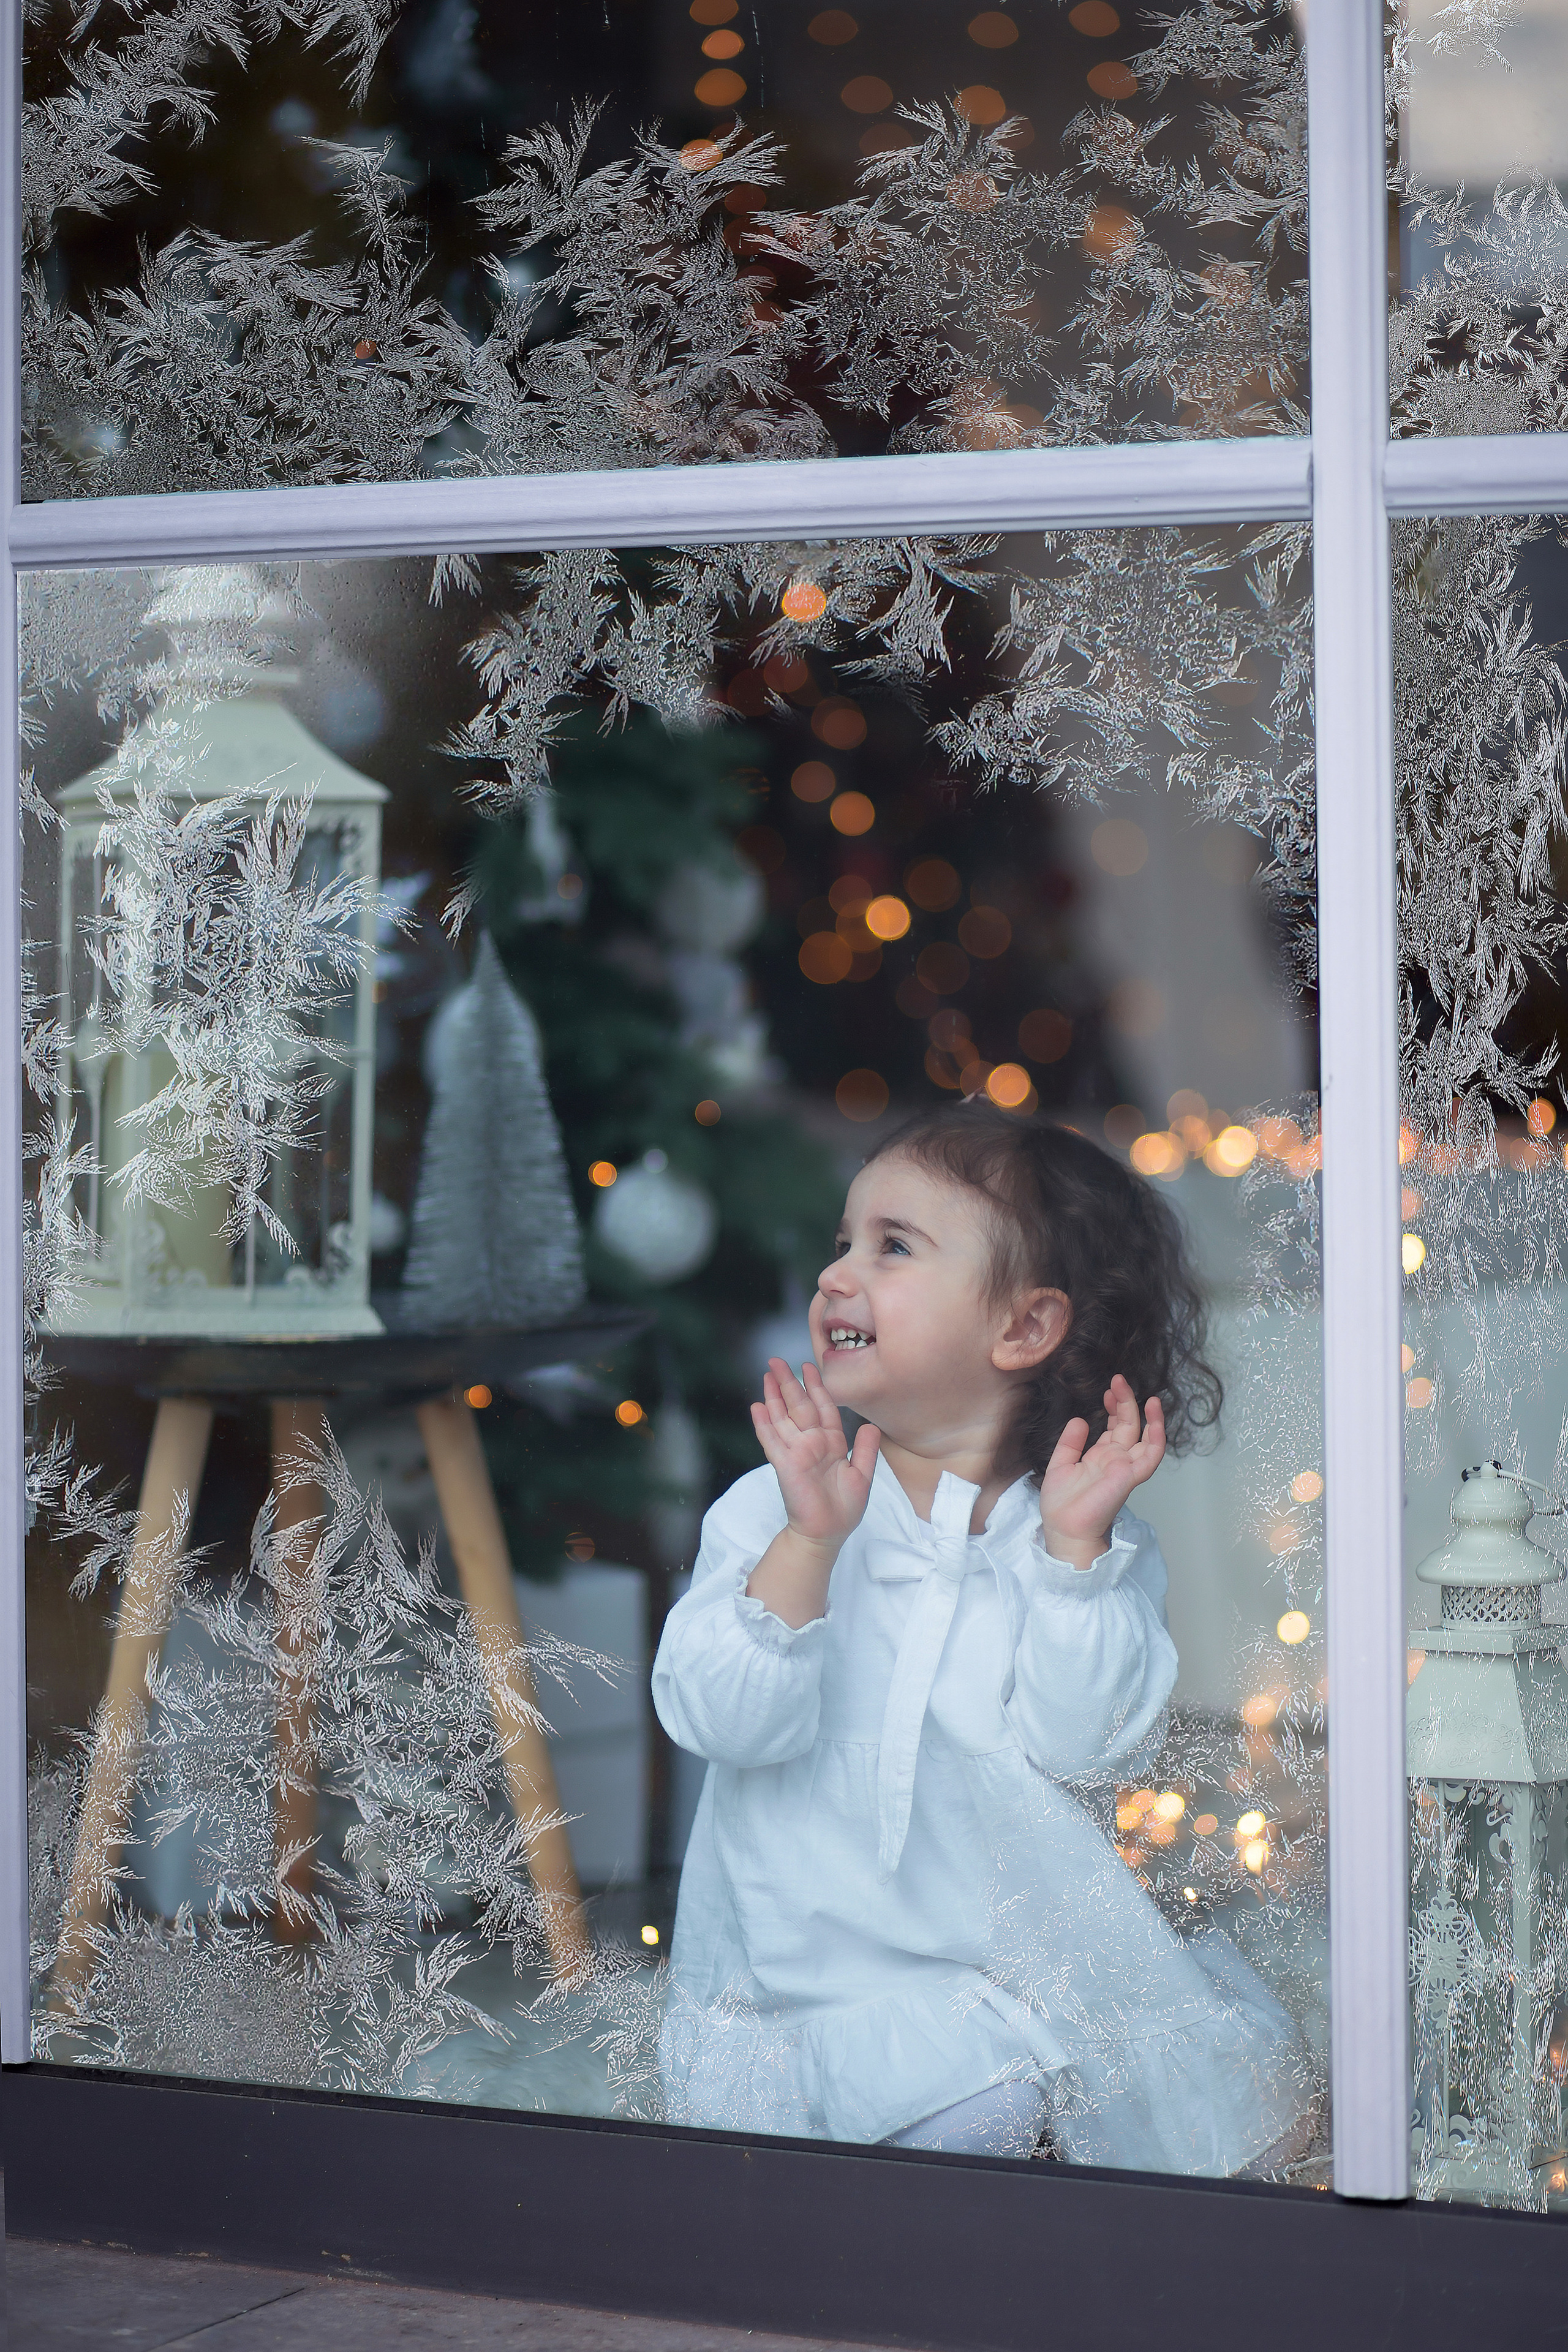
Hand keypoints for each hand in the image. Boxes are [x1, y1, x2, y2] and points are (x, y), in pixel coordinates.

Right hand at [750, 1357, 880, 1550]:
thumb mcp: (862, 1476)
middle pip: (799, 1406)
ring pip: (783, 1418)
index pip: (823, 1408)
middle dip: (789, 1383)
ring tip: (766, 1375)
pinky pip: (772, 1440)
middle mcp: (812, 1444)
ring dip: (774, 1396)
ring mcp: (796, 1452)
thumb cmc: (844, 1509)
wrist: (827, 1533)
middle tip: (777, 1360)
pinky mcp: (785, 1465)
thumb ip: (866, 1451)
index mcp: (832, 1444)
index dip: (817, 1387)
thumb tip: (872, 1426)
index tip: (810, 1366)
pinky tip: (757, 1406)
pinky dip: (764, 1424)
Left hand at [1039, 1374, 1164, 1570]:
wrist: (1063, 1529)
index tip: (1108, 1389)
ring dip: (1150, 1417)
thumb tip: (1081, 1419)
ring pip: (1147, 1439)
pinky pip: (1150, 1457)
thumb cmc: (1061, 1504)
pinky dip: (1157, 1438)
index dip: (1114, 1407)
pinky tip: (1155, 1421)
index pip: (1115, 1426)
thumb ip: (1070, 1442)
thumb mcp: (1060, 1464)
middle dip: (1127, 1402)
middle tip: (1119, 1380)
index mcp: (1101, 1456)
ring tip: (1147, 1396)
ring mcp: (1125, 1468)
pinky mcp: (1130, 1477)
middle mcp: (1116, 1460)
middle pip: (1130, 1426)